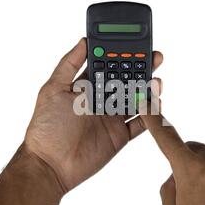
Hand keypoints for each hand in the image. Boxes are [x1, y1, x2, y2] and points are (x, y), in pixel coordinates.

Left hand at [24, 38, 162, 191]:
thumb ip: (69, 64)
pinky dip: (151, 115)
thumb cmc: (47, 127)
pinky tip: (157, 104)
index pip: (108, 67)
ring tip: (157, 81)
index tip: (134, 46)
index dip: (121, 56)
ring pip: (136, 100)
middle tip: (155, 58)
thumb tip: (83, 41)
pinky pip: (141, 124)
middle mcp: (100, 101)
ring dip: (148, 90)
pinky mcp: (120, 136)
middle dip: (141, 69)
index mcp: (85, 88)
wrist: (51, 164)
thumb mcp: (53, 88)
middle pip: (126, 81)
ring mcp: (111, 118)